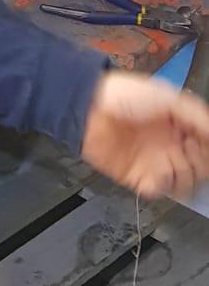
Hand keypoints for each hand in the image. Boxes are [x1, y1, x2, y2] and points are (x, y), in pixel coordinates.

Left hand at [82, 72, 208, 197]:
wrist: (88, 108)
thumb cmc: (122, 95)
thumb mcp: (166, 97)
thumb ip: (195, 115)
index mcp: (178, 125)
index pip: (205, 144)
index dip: (208, 148)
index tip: (205, 147)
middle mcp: (169, 145)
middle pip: (199, 167)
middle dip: (200, 164)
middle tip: (189, 152)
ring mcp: (154, 161)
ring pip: (183, 183)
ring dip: (185, 178)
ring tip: (175, 164)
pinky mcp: (137, 176)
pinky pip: (158, 190)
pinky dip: (162, 187)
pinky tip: (159, 175)